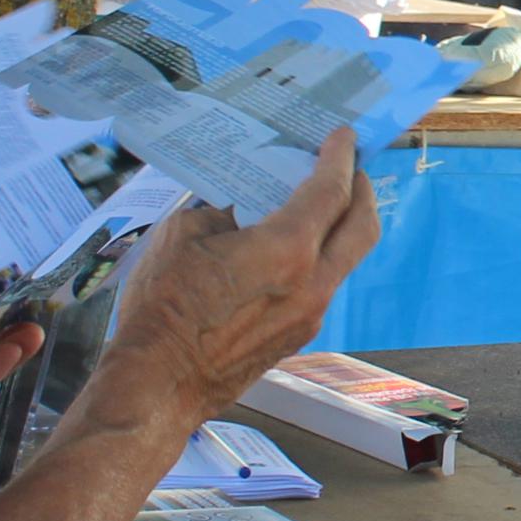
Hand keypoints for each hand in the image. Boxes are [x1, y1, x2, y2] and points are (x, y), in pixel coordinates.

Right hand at [102, 135, 380, 426]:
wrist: (159, 382)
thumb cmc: (163, 307)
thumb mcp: (182, 235)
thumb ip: (224, 212)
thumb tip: (240, 209)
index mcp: (287, 250)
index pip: (331, 191)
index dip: (340, 158)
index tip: (345, 138)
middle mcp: (312, 283)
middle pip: (362, 226)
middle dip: (360, 190)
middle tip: (350, 168)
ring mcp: (310, 315)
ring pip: (344, 260)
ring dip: (340, 229)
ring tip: (320, 207)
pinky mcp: (297, 337)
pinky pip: (321, 287)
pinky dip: (316, 260)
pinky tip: (289, 254)